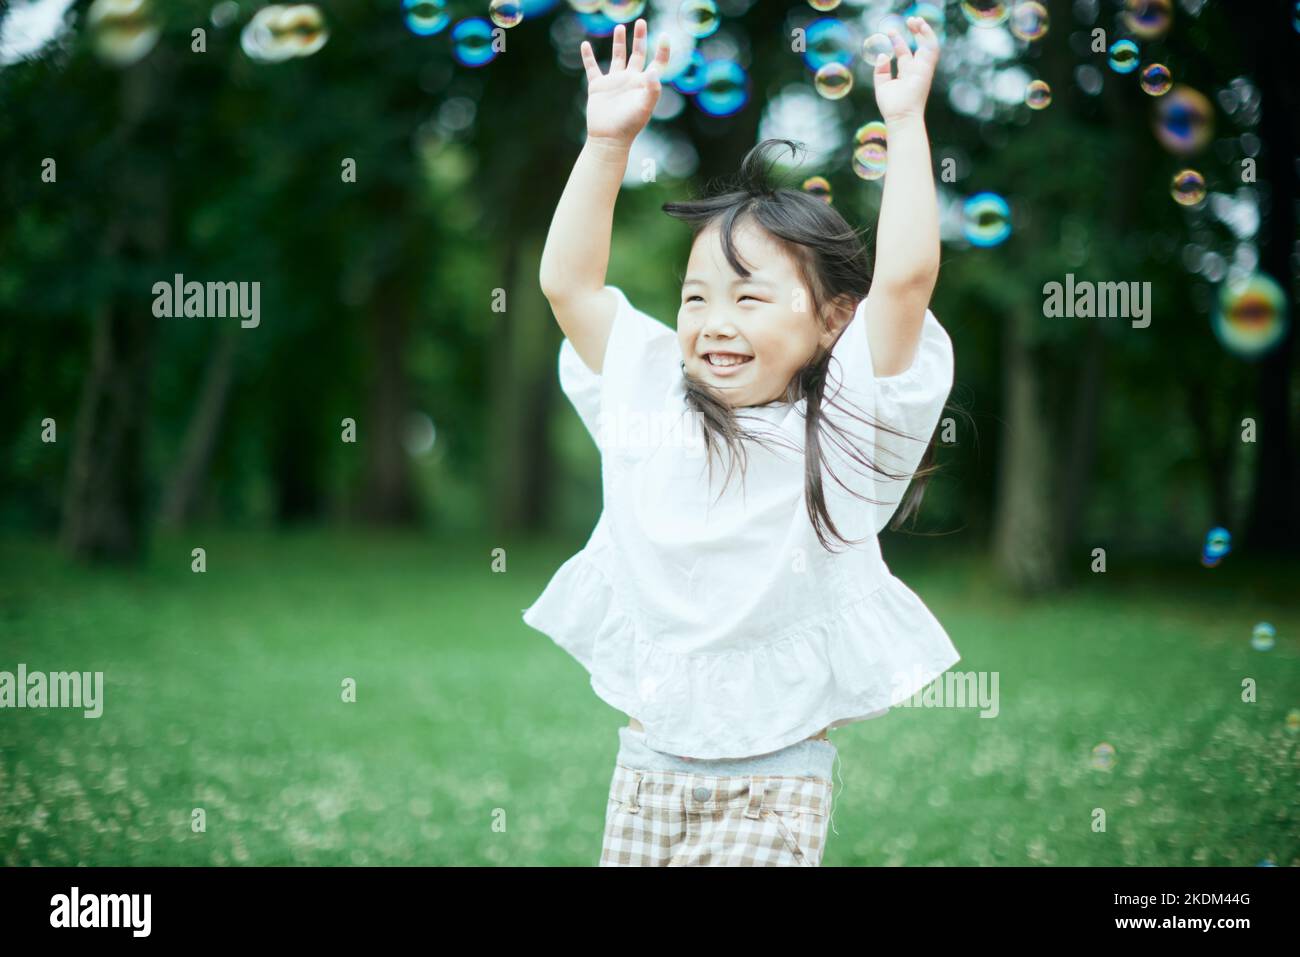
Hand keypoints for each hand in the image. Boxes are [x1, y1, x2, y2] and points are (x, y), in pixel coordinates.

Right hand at [581, 19, 670, 145]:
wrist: (608, 139)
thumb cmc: (629, 126)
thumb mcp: (644, 108)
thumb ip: (652, 89)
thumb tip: (654, 72)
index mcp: (644, 84)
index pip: (657, 63)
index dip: (662, 50)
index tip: (664, 36)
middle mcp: (630, 80)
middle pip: (638, 54)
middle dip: (640, 38)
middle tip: (641, 22)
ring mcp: (614, 82)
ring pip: (618, 57)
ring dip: (619, 42)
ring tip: (620, 27)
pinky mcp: (598, 87)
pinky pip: (592, 68)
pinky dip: (588, 56)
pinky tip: (585, 44)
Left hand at [872, 16, 939, 123]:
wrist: (900, 116)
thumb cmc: (891, 106)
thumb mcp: (882, 85)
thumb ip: (881, 70)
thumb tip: (882, 55)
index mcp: (906, 73)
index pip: (904, 53)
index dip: (898, 40)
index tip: (890, 32)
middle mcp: (916, 69)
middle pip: (919, 46)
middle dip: (915, 32)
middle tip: (909, 20)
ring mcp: (923, 69)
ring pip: (928, 45)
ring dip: (924, 31)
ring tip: (916, 19)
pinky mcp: (927, 69)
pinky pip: (932, 49)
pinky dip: (928, 36)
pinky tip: (922, 26)